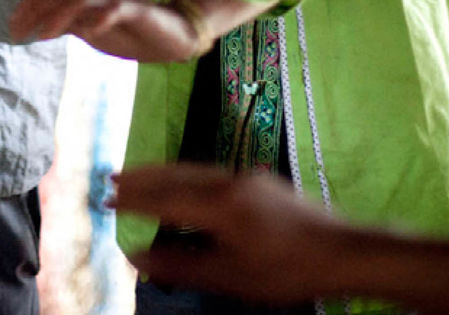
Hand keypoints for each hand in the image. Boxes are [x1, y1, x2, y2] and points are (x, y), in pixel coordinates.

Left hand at [9, 0, 206, 61]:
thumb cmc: (130, 33)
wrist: (172, 35)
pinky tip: (90, 30)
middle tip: (18, 32)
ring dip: (60, 15)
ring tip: (44, 34)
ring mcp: (115, 1)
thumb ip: (70, 26)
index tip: (11, 29)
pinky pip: (115, 9)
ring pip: (82, 0)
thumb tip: (41, 28)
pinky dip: (100, 18)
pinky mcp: (135, 10)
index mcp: (85, 0)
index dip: (28, 9)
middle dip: (35, 12)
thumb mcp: (93, 32)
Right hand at [113, 164, 349, 303]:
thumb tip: (135, 254)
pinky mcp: (262, 184)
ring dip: (164, 173)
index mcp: (218, 204)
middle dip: (143, 177)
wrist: (343, 252)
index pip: (164, 198)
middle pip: (176, 175)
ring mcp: (248, 179)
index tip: (105, 198)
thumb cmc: (285, 271)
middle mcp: (229, 182)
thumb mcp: (229, 277)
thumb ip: (180, 264)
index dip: (133, 199)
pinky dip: (188, 177)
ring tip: (140, 176)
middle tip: (112, 178)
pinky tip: (186, 186)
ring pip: (195, 171)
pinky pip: (212, 174)